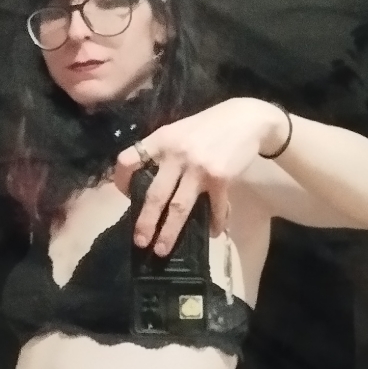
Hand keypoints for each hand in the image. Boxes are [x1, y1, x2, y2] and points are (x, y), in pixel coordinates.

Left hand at [113, 98, 283, 256]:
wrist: (245, 119)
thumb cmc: (209, 126)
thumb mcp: (179, 130)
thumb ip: (163, 151)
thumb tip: (148, 183)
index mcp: (161, 140)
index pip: (129, 159)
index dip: (121, 180)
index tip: (126, 195)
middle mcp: (177, 154)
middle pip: (155, 194)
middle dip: (145, 222)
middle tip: (140, 241)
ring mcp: (199, 168)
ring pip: (179, 207)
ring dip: (169, 232)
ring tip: (162, 250)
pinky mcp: (221, 178)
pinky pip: (214, 207)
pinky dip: (214, 222)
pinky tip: (212, 232)